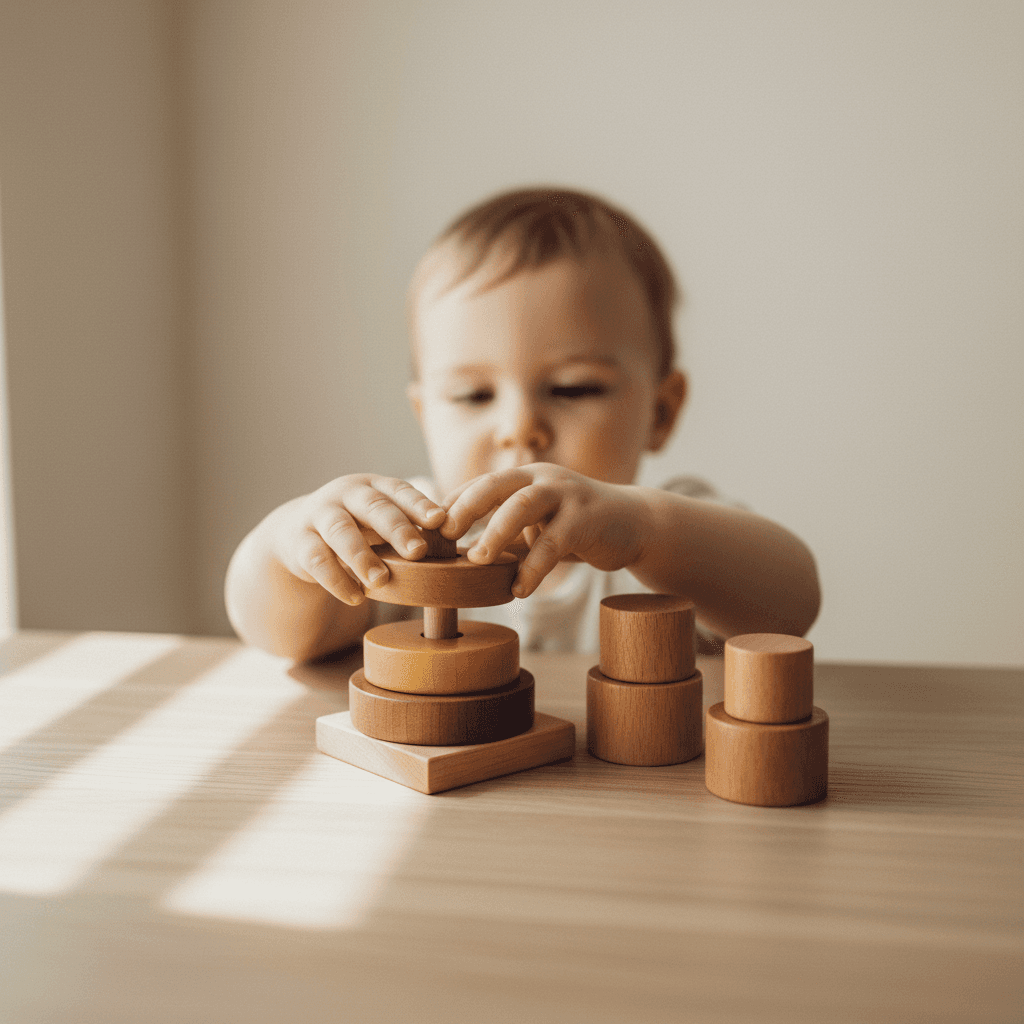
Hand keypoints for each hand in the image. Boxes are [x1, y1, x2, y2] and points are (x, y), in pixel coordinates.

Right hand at [270, 475, 447, 604]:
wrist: (297, 533)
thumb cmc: (356, 527)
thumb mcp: (380, 520)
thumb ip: (408, 525)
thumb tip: (453, 540)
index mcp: (374, 486)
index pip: (399, 491)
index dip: (419, 505)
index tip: (440, 521)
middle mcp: (346, 495)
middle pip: (373, 508)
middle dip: (397, 529)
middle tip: (418, 552)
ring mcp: (319, 515)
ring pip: (341, 532)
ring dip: (363, 556)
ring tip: (382, 580)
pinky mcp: (299, 542)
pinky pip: (317, 560)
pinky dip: (337, 580)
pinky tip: (356, 597)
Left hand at [442, 464, 649, 597]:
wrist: (633, 523)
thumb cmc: (575, 526)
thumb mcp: (536, 524)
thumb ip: (504, 532)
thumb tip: (455, 557)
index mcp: (524, 477)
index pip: (480, 485)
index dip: (453, 504)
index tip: (428, 530)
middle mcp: (542, 478)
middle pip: (495, 485)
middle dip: (466, 509)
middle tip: (443, 536)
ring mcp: (566, 494)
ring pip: (522, 507)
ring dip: (496, 533)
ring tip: (477, 560)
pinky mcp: (586, 518)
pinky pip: (554, 543)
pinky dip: (534, 567)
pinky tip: (520, 589)